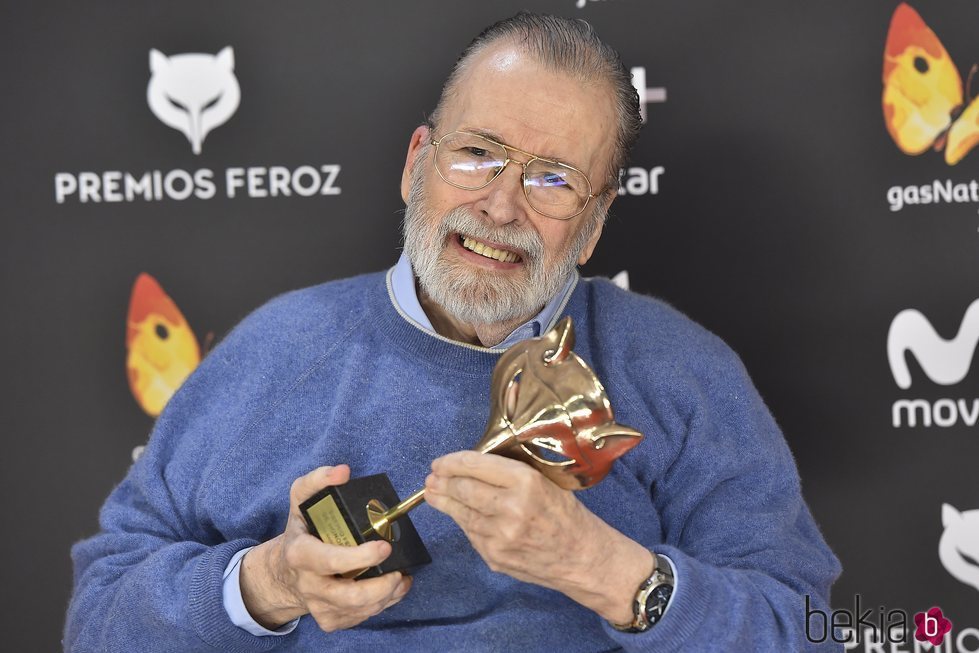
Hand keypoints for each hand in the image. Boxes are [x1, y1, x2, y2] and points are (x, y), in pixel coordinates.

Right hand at [239, 465, 411, 631]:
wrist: (284, 571)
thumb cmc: (302, 530)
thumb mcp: (301, 499)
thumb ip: (318, 480)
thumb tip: (343, 471)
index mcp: (300, 554)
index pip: (330, 561)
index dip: (359, 558)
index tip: (384, 547)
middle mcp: (308, 584)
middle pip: (348, 596)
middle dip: (380, 587)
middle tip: (399, 572)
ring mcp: (318, 606)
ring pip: (358, 610)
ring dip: (386, 596)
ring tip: (400, 578)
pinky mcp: (330, 620)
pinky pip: (360, 618)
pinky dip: (382, 605)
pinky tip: (392, 588)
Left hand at [424, 451, 651, 623]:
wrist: (581, 557)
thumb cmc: (564, 514)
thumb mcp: (544, 480)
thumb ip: (509, 473)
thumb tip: (470, 466)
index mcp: (525, 482)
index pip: (475, 466)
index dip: (451, 462)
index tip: (440, 462)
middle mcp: (510, 508)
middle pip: (461, 489)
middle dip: (441, 481)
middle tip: (432, 477)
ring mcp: (500, 536)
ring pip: (460, 513)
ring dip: (443, 501)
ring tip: (433, 493)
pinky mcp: (494, 556)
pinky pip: (470, 533)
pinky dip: (463, 521)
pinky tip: (459, 514)